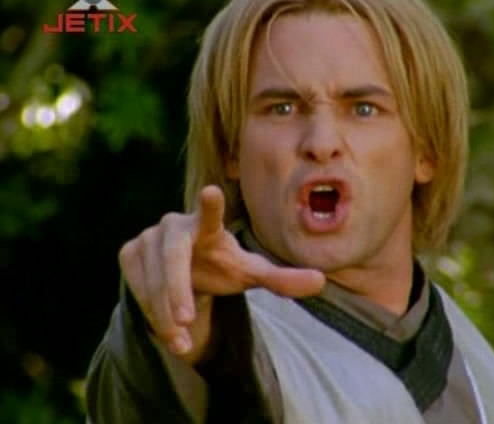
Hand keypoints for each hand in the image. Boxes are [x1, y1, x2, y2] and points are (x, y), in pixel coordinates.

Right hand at [118, 185, 324, 363]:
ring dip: (163, 312)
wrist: (187, 274)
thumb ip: (282, 279)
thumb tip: (322, 281)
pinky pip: (136, 285)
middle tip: (183, 320)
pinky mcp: (130, 253)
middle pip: (172, 256)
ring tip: (180, 342)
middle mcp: (177, 226)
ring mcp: (150, 237)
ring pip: (152, 278)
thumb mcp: (251, 274)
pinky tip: (166, 329)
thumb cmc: (222, 267)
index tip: (211, 191)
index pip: (211, 215)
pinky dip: (150, 311)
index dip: (210, 205)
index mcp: (210, 228)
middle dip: (175, 289)